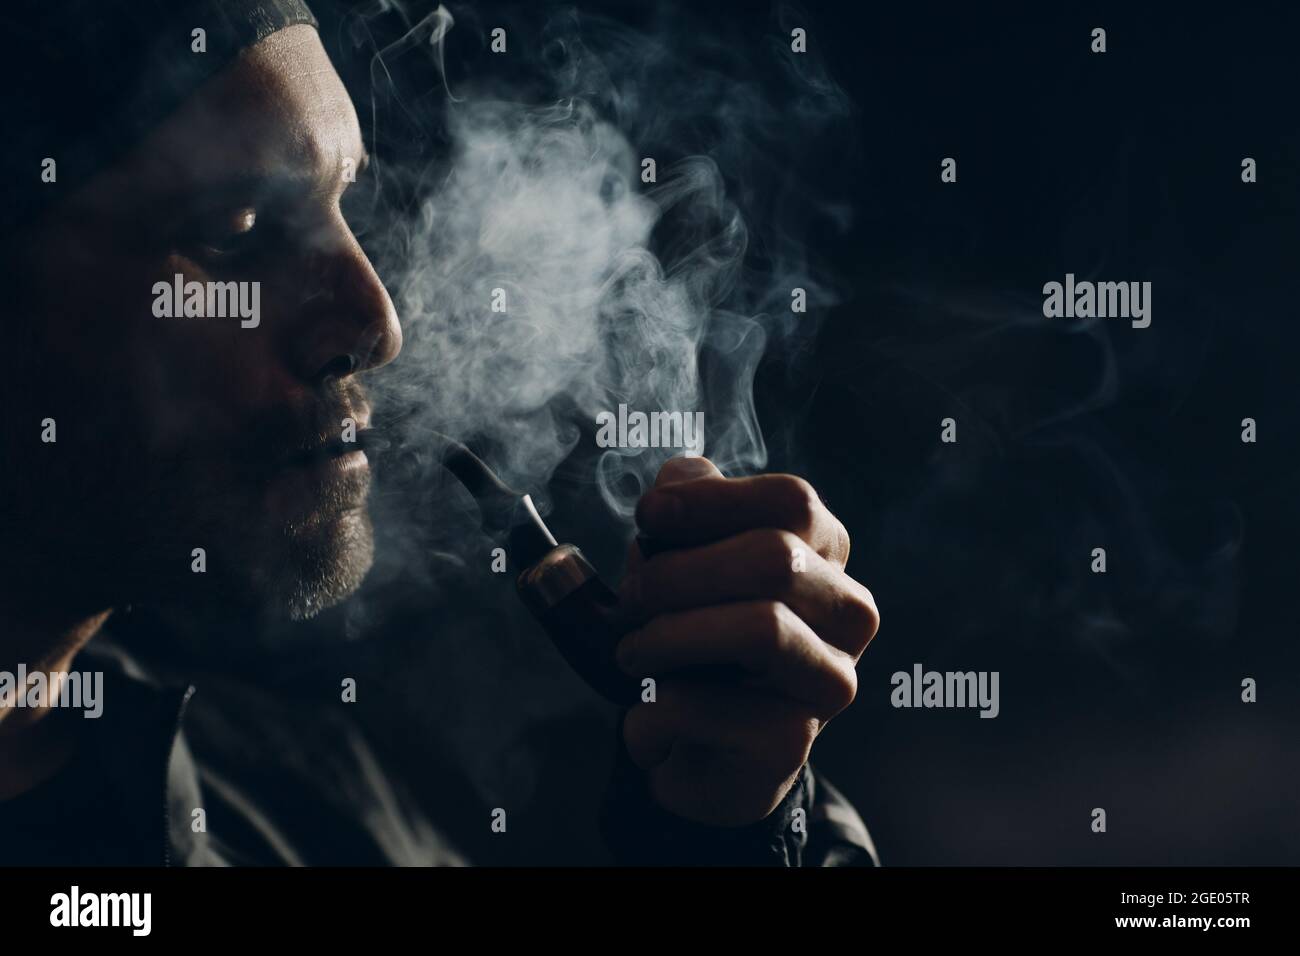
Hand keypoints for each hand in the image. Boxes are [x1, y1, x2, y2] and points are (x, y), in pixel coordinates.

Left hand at [614, 456, 879, 825]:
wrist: (699, 754)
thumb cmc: (695, 643)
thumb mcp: (684, 565)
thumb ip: (686, 514)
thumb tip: (678, 479)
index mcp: (826, 556)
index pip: (792, 501)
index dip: (714, 499)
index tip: (649, 514)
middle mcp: (848, 614)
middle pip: (776, 558)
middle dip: (680, 572)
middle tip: (630, 597)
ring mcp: (830, 680)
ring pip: (760, 628)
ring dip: (669, 635)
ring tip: (631, 651)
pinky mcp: (792, 741)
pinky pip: (708, 704)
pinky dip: (653, 708)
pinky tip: (647, 714)